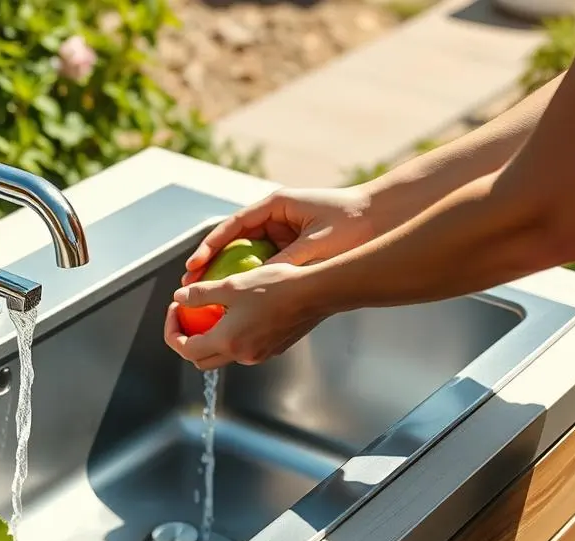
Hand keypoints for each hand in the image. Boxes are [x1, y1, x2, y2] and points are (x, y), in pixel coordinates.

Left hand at [164, 262, 327, 369]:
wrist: (315, 293)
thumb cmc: (276, 286)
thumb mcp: (231, 285)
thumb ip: (200, 293)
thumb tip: (179, 297)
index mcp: (227, 342)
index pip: (185, 349)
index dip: (172, 331)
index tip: (174, 311)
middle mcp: (241, 355)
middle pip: (201, 358)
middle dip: (187, 339)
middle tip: (185, 315)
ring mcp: (258, 355)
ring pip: (222, 355)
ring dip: (210, 338)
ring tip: (210, 311)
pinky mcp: (272, 350)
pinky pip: (243, 349)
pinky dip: (231, 337)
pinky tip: (237, 313)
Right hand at [183, 187, 378, 284]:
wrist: (384, 220)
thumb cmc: (353, 223)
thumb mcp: (315, 244)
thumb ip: (286, 261)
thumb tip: (257, 283)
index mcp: (275, 205)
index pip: (232, 225)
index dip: (209, 246)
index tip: (193, 266)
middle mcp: (275, 218)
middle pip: (232, 241)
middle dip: (210, 263)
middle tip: (190, 284)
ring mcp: (282, 233)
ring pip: (245, 255)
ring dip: (227, 274)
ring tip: (207, 296)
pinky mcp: (292, 249)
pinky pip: (264, 266)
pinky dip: (251, 281)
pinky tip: (241, 300)